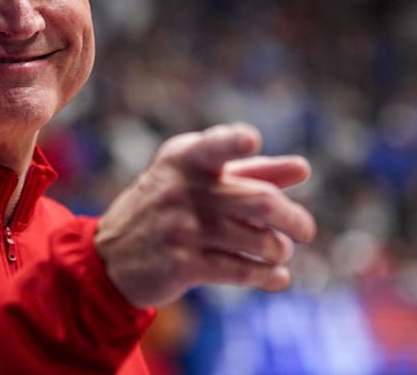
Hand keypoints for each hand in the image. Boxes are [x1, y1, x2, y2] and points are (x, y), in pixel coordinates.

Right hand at [95, 123, 315, 307]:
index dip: (233, 143)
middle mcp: (182, 190)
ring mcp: (181, 229)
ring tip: (278, 251)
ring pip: (257, 240)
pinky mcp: (183, 265)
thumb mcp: (195, 180)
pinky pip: (241, 270)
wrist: (110, 257)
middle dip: (294, 218)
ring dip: (278, 250)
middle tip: (305, 230)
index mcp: (184, 159)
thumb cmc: (165, 208)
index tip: (251, 140)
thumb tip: (303, 168)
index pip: (212, 147)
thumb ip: (249, 171)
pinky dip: (267, 275)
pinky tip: (276, 276)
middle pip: (259, 200)